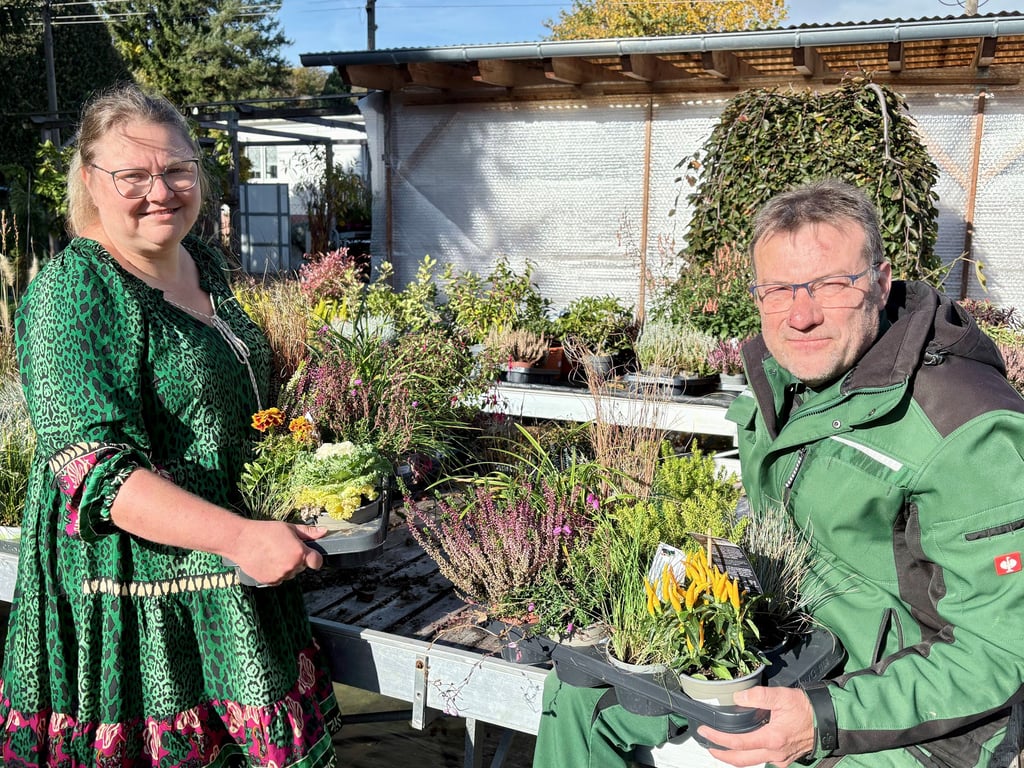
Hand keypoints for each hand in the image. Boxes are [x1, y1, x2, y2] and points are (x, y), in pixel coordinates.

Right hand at [229, 520, 327, 584]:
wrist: (240, 541)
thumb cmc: (265, 531)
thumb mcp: (289, 528)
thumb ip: (308, 532)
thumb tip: (324, 531)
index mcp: (299, 553)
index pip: (317, 562)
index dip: (314, 557)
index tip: (309, 554)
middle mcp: (292, 567)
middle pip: (301, 567)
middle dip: (296, 559)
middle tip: (283, 548)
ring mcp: (280, 576)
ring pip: (290, 573)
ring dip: (286, 566)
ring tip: (273, 553)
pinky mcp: (270, 582)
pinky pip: (278, 579)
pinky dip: (275, 572)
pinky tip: (267, 561)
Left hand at [696, 686, 814, 767]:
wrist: (828, 721)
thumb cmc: (806, 708)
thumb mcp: (782, 696)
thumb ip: (758, 696)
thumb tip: (737, 698)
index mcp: (772, 739)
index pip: (737, 743)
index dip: (718, 738)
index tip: (705, 731)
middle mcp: (775, 753)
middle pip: (741, 760)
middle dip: (721, 755)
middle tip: (707, 745)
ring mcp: (780, 759)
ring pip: (752, 761)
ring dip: (735, 756)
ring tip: (722, 746)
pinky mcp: (785, 759)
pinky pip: (762, 760)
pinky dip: (749, 754)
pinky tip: (744, 746)